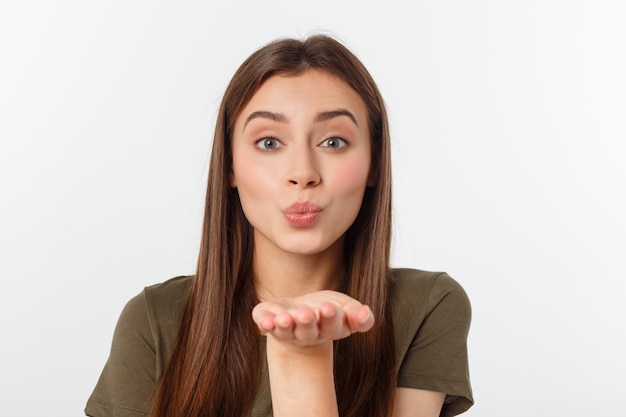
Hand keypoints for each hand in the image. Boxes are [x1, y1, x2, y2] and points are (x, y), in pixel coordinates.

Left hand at [252, 290, 374, 347]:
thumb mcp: (346, 308)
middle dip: (307, 323)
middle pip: (309, 332)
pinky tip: (265, 321)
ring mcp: (287, 331)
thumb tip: (366, 312)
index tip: (329, 308)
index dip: (332, 318)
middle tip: (306, 314)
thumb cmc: (327, 310)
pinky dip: (264, 323)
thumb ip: (358, 314)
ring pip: (287, 331)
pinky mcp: (269, 323)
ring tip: (284, 318)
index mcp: (331, 328)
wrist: (300, 316)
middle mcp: (308, 334)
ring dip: (285, 325)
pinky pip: (265, 324)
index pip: (335, 326)